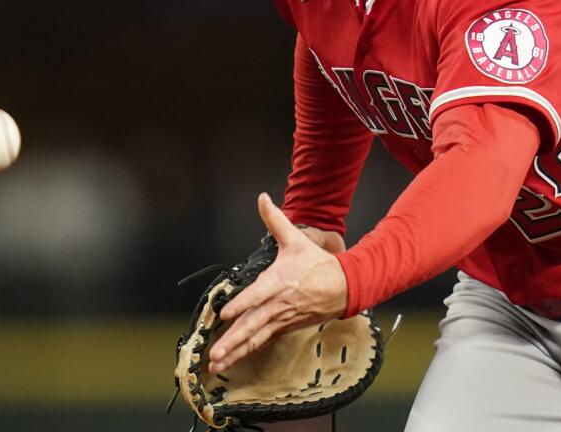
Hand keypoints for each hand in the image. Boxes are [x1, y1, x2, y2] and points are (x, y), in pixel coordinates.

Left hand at [208, 193, 347, 372]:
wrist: (345, 287)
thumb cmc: (318, 264)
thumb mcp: (296, 239)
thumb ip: (275, 220)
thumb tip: (262, 198)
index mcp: (279, 282)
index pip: (258, 295)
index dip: (242, 304)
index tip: (226, 314)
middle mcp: (278, 304)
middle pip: (253, 324)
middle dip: (233, 340)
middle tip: (215, 352)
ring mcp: (281, 319)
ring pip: (255, 338)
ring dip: (236, 352)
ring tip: (217, 363)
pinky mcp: (284, 328)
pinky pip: (262, 343)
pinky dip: (245, 353)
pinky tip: (230, 362)